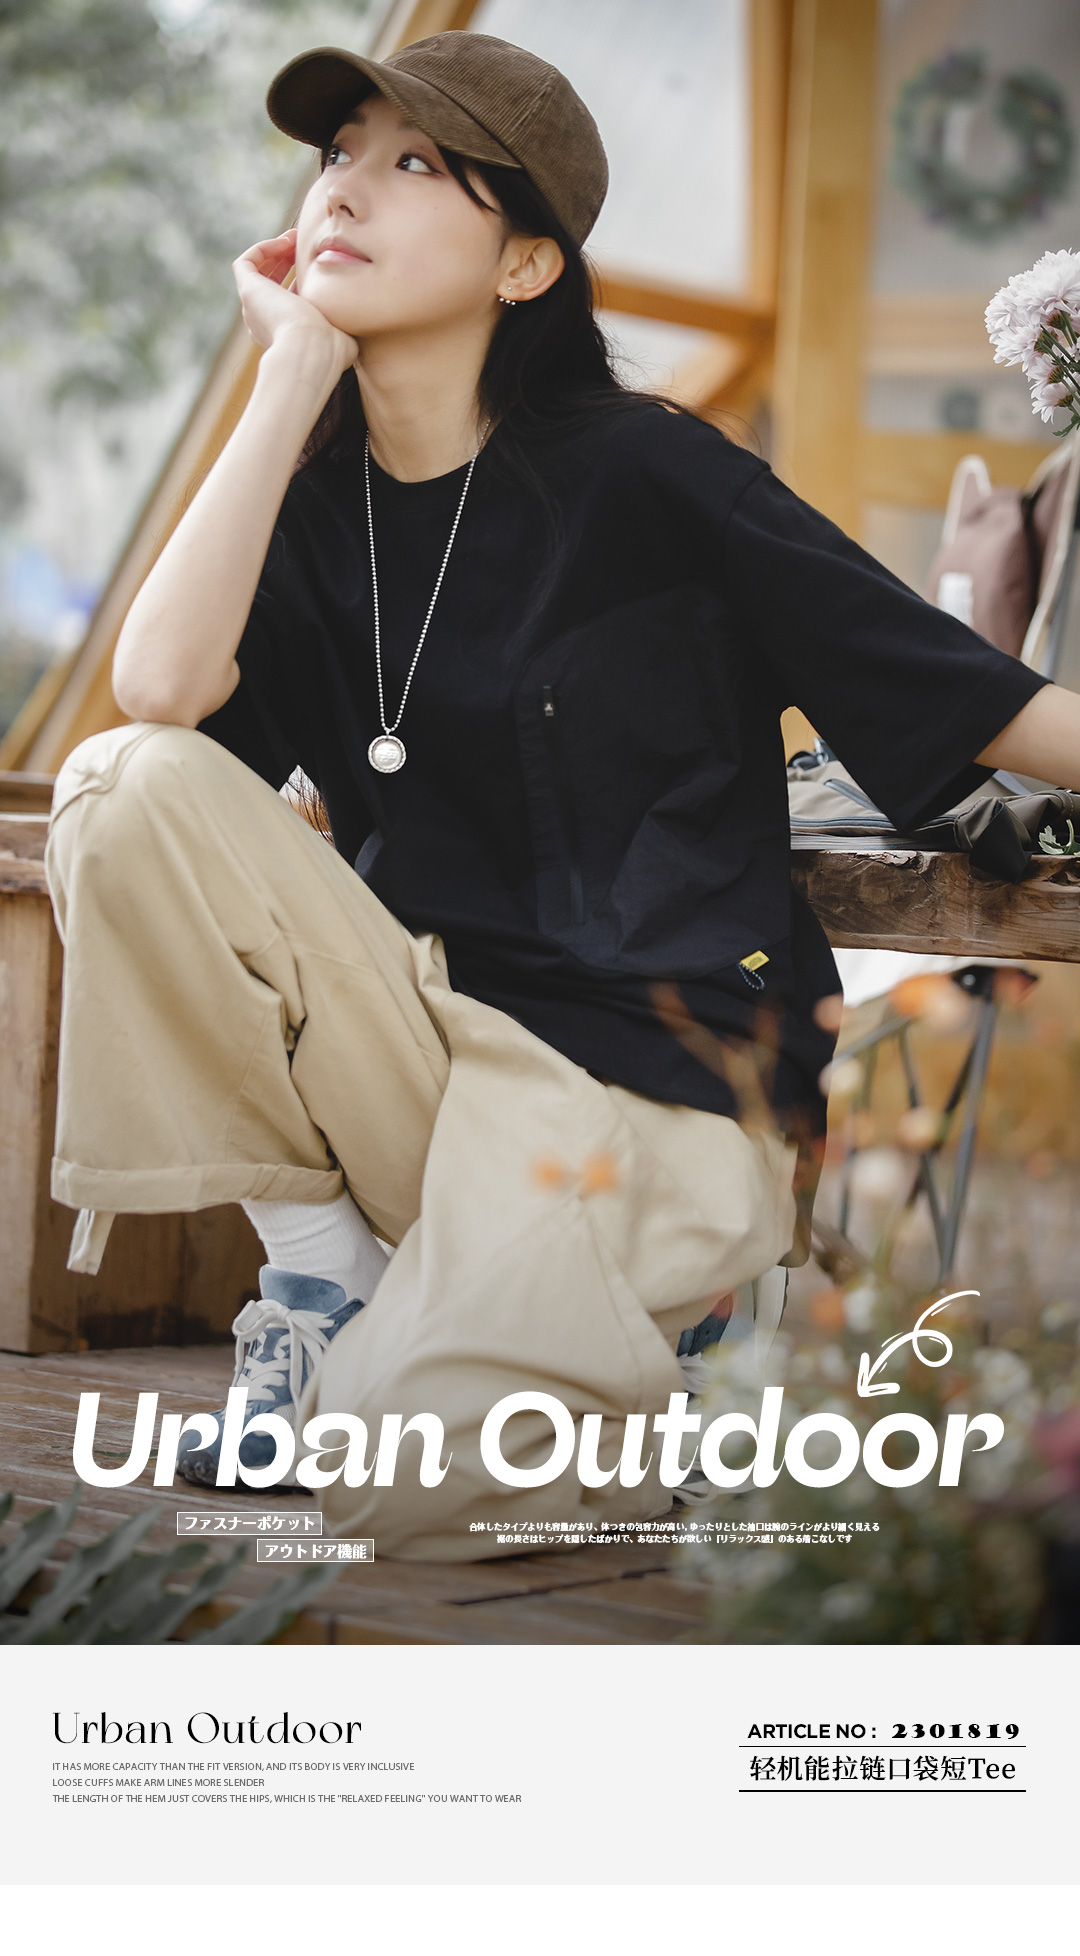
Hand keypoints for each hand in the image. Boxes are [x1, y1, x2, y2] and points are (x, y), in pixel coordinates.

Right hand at [233, 230, 357, 377]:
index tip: (321, 265)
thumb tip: (359, 316)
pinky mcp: (249, 291)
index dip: (303, 281)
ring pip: (257, 273)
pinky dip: (265, 248)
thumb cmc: (331, 347)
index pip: (291, 301)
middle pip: (271, 285)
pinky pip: (247, 263)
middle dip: (287, 262)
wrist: (311, 349)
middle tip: (304, 245)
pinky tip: (286, 241)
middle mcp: (266, 323)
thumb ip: (346, 320)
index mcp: (287, 334)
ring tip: (294, 237)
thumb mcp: (343, 329)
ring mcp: (255, 307)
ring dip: (275, 252)